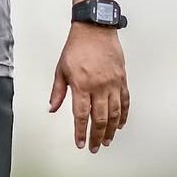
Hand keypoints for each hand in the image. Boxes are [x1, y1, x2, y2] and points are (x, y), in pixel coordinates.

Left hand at [49, 23, 129, 152]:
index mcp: (81, 84)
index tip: (80, 143)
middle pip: (99, 118)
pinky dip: (123, 115)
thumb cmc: (76, 47)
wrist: (95, 30)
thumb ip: (58, 91)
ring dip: (110, 129)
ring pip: (114, 113)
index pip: (81, 115)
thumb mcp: (61, 69)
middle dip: (96, 136)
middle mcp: (98, 86)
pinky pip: (125, 101)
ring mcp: (112, 83)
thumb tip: (52, 108)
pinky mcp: (122, 79)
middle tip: (94, 147)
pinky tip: (120, 124)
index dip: (81, 132)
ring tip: (107, 141)